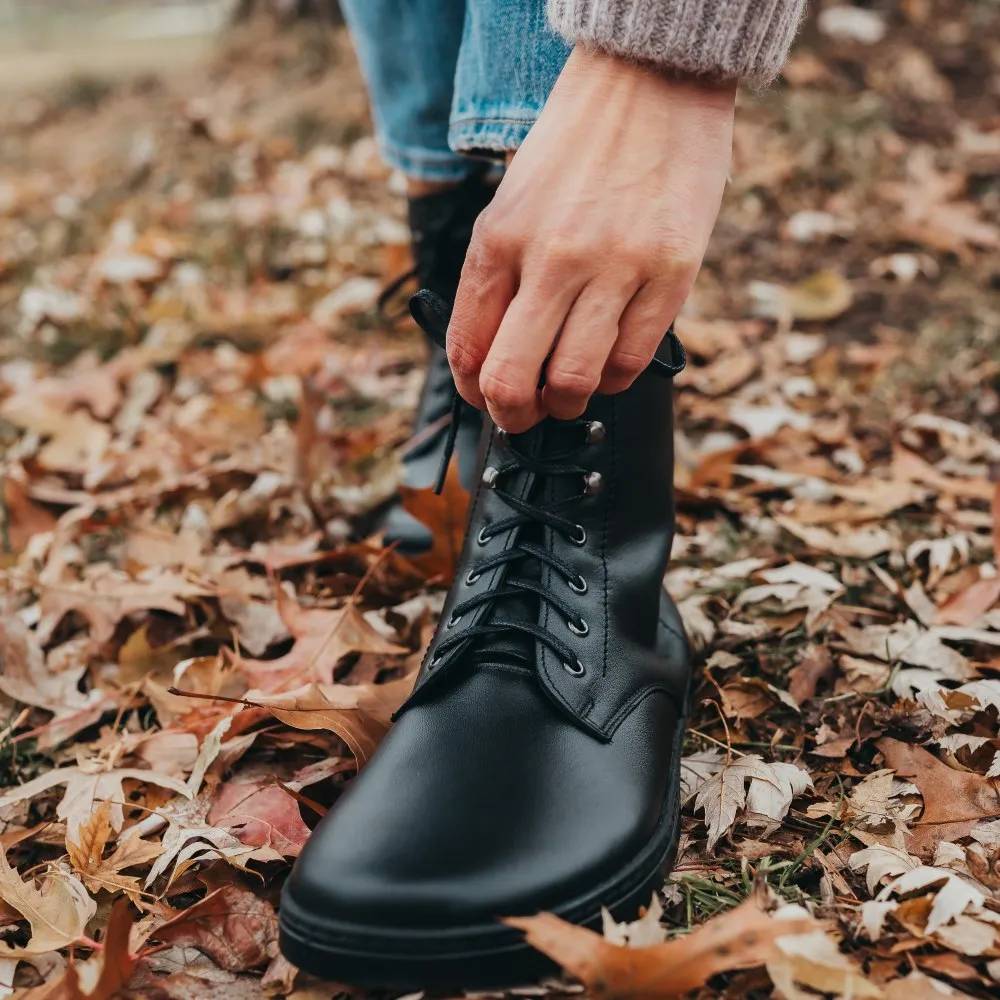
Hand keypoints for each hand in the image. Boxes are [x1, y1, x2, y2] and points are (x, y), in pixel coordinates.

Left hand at [447, 45, 735, 431]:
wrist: (652, 82)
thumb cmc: (576, 148)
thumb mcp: (512, 204)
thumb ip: (498, 279)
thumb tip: (492, 359)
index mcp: (498, 238)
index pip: (467, 346)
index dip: (472, 389)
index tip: (483, 396)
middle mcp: (551, 257)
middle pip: (513, 381)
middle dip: (512, 416)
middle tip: (523, 416)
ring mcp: (614, 267)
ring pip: (575, 382)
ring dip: (566, 403)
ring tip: (569, 390)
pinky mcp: (670, 273)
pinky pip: (630, 361)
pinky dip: (613, 378)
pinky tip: (608, 361)